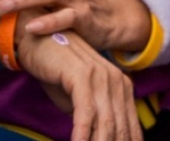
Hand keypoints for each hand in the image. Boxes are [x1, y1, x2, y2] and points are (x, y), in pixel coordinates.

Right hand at [16, 17, 142, 140]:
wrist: (39, 38)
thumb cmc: (58, 72)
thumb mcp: (79, 100)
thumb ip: (93, 118)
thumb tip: (98, 137)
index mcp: (122, 88)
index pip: (130, 127)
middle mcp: (118, 82)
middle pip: (120, 128)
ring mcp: (102, 78)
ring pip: (106, 123)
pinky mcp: (82, 76)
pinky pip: (85, 112)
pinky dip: (82, 133)